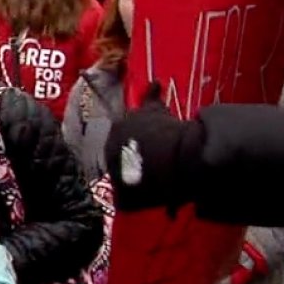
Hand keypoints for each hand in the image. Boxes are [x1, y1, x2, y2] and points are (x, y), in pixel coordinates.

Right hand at [104, 83, 205, 215]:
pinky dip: (152, 92)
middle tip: (145, 153)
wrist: (175, 160)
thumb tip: (119, 200)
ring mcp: (133, 117)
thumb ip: (124, 198)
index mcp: (107, 152)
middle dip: (132, 143)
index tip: (138, 174)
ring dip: (142, 123)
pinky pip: (151, 96)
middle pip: (123, 136)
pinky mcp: (152, 107)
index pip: (113, 159)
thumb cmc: (152, 183)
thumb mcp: (132, 199)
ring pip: (135, 120)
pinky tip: (156, 83)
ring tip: (151, 129)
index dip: (126, 167)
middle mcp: (114, 131)